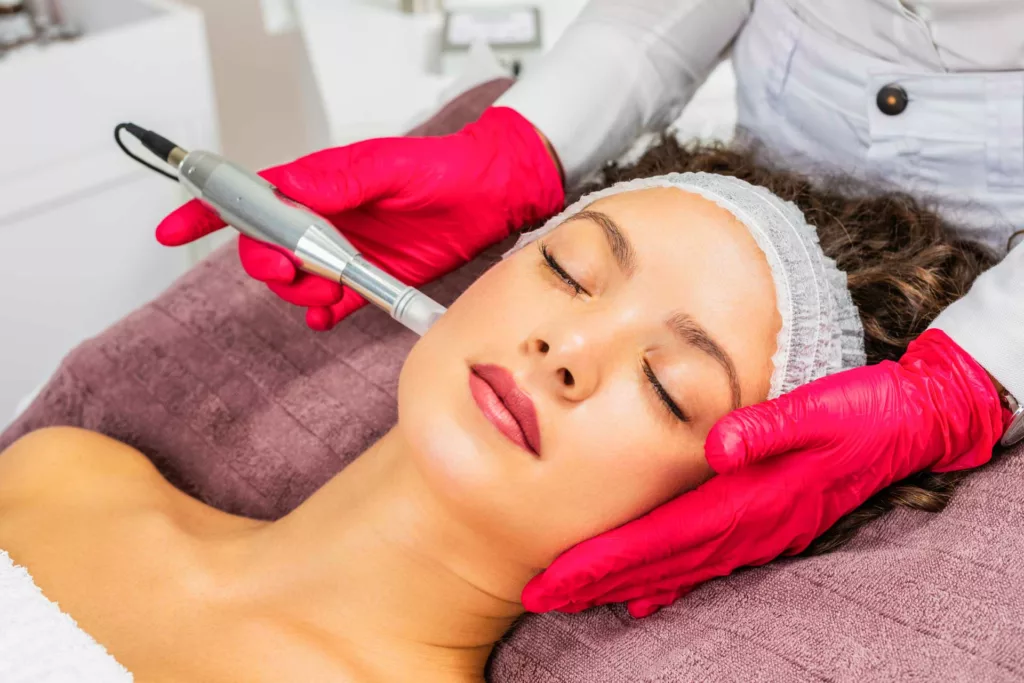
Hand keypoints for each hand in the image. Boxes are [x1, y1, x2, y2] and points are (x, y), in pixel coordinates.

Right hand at [155, 107, 563, 329]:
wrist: (492, 198)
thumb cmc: (444, 169)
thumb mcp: (389, 167)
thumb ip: (339, 181)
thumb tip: (289, 190)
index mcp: (321, 185)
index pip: (252, 197)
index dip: (207, 212)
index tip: (173, 230)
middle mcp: (327, 219)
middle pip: (266, 248)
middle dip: (267, 266)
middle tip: (293, 272)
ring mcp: (346, 251)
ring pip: (296, 281)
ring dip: (300, 294)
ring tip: (328, 292)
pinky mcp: (371, 278)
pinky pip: (331, 303)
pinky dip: (323, 313)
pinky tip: (331, 314)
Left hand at [522, 329, 1006, 617]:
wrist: (909, 422)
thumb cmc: (862, 410)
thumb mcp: (820, 407)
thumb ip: (768, 426)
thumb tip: (716, 445)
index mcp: (751, 499)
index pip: (662, 539)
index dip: (605, 563)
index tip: (555, 578)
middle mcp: (749, 525)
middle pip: (659, 563)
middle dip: (597, 581)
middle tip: (541, 594)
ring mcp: (758, 530)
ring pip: (677, 567)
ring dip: (623, 584)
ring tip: (575, 595)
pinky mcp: (765, 522)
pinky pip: (706, 560)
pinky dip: (668, 579)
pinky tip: (644, 593)